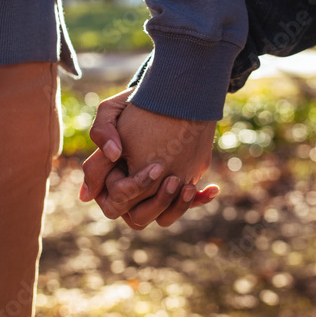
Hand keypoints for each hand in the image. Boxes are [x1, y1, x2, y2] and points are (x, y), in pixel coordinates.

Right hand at [80, 90, 217, 227]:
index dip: (133, 189)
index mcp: (108, 178)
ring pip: (161, 218)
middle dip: (157, 202)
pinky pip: (184, 206)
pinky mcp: (174, 189)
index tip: (156, 168)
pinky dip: (198, 200)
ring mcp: (152, 193)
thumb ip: (103, 130)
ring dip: (177, 207)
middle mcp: (129, 192)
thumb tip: (113, 155)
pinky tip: (212, 188)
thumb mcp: (114, 109)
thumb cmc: (135, 104)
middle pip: (137, 217)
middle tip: (175, 180)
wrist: (169, 98)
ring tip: (190, 186)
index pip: (113, 201)